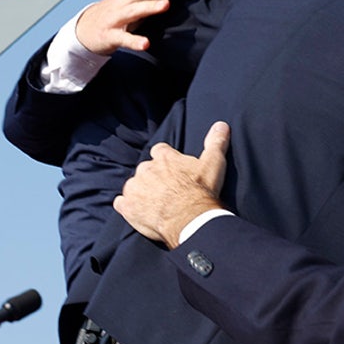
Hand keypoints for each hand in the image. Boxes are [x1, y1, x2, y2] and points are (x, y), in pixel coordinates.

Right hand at [75, 0, 198, 54]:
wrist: (84, 29)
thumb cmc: (117, 14)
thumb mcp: (135, 4)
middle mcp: (125, 1)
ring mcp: (117, 17)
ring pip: (135, 10)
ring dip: (151, 7)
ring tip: (166, 5)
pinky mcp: (110, 35)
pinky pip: (124, 38)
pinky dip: (135, 41)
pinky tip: (146, 44)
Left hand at [115, 121, 231, 249]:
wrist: (189, 219)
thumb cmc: (201, 191)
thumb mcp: (214, 163)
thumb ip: (216, 142)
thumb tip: (221, 125)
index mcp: (164, 158)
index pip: (160, 151)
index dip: (166, 159)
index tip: (173, 168)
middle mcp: (145, 169)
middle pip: (146, 169)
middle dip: (154, 177)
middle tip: (167, 189)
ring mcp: (134, 188)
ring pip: (134, 185)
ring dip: (141, 192)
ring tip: (155, 203)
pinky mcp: (127, 207)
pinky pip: (121, 203)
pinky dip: (128, 206)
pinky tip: (138, 212)